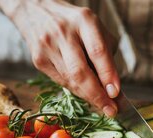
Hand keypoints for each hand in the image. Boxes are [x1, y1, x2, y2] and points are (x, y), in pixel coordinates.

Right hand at [8, 0, 119, 115]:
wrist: (36, 11)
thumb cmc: (76, 25)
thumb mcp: (98, 31)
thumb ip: (107, 57)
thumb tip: (114, 90)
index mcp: (84, 21)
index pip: (97, 51)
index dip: (107, 74)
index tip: (116, 93)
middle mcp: (63, 33)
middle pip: (80, 71)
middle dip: (97, 95)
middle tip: (111, 110)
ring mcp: (48, 46)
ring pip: (70, 80)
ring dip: (89, 97)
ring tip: (104, 106)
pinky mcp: (38, 59)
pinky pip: (61, 82)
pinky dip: (77, 91)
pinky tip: (87, 94)